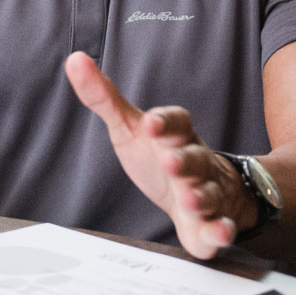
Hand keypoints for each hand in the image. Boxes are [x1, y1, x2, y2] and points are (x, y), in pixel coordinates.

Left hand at [64, 52, 253, 258]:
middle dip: (183, 160)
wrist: (199, 191)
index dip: (165, 122)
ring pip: (208, 193)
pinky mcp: (210, 225)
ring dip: (200, 196)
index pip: (176, 121)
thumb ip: (103, 97)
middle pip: (194, 158)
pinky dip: (220, 232)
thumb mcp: (128, 127)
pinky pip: (220, 229)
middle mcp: (194, 161)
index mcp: (175, 134)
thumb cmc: (157, 153)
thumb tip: (75, 60)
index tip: (150, 123)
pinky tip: (217, 234)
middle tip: (169, 162)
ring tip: (187, 199)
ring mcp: (206, 193)